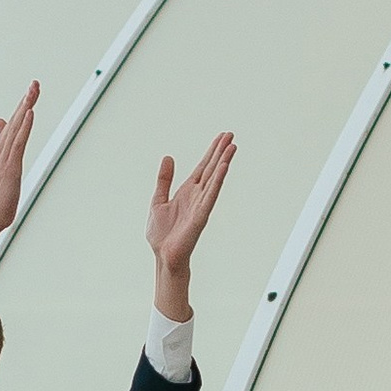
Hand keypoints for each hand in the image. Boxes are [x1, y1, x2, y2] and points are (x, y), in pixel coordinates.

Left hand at [147, 131, 234, 316]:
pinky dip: (217, 181)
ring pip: (214, 179)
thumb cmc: (162, 234)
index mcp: (187, 191)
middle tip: (231, 134)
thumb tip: (168, 157)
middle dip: (221, 152)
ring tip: (232, 147)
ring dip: (223, 162)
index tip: (222, 137)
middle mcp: (197, 195)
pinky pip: (211, 196)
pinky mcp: (201, 216)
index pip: (203, 167)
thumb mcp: (158, 200)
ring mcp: (201, 205)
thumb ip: (164, 180)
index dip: (212, 151)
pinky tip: (223, 168)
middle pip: (211, 169)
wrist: (163, 256)